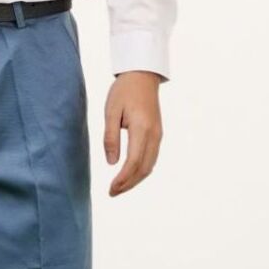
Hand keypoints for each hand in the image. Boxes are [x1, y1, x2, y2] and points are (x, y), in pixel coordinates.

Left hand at [103, 72, 163, 195]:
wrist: (143, 75)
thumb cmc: (124, 91)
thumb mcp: (111, 112)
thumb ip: (110, 138)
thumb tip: (111, 163)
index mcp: (141, 128)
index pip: (133, 162)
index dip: (123, 179)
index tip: (111, 189)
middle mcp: (154, 134)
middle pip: (143, 169)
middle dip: (128, 184)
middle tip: (112, 193)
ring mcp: (158, 135)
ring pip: (149, 166)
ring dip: (135, 180)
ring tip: (119, 188)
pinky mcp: (158, 135)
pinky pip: (151, 159)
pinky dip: (141, 171)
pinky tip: (129, 176)